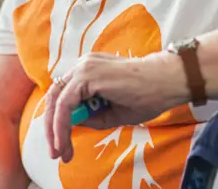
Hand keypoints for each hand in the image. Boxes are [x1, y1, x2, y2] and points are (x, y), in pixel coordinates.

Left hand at [44, 51, 188, 162]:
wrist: (166, 82)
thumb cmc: (147, 95)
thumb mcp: (112, 112)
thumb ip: (92, 116)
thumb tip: (72, 124)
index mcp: (90, 71)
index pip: (64, 95)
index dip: (59, 120)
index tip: (63, 145)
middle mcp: (84, 66)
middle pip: (55, 97)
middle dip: (51, 127)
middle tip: (56, 152)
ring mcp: (84, 68)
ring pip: (56, 101)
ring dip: (55, 129)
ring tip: (60, 152)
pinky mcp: (86, 76)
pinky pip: (64, 104)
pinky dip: (61, 124)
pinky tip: (63, 141)